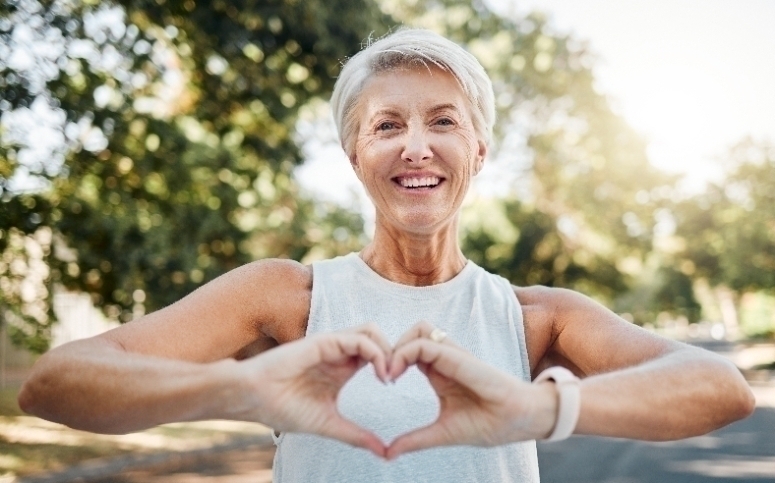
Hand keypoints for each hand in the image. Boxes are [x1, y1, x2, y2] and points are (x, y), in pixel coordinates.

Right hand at [236, 323, 391, 456]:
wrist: (253, 399)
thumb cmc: (283, 408)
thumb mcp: (329, 424)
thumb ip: (356, 435)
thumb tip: (383, 452)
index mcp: (342, 368)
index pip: (376, 355)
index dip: (392, 366)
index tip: (395, 389)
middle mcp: (339, 353)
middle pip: (378, 339)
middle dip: (395, 354)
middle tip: (396, 378)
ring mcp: (332, 345)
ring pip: (371, 332)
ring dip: (387, 350)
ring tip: (388, 376)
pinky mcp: (324, 342)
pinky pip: (359, 338)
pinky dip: (375, 352)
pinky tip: (379, 373)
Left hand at [386, 322, 557, 459]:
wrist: (520, 421)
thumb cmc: (489, 424)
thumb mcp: (442, 433)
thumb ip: (415, 440)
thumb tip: (387, 453)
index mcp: (439, 373)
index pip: (409, 352)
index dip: (391, 361)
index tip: (383, 382)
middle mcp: (444, 360)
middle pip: (411, 334)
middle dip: (390, 348)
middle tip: (382, 375)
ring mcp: (452, 355)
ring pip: (417, 329)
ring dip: (398, 345)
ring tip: (389, 373)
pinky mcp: (457, 356)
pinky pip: (425, 342)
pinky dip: (405, 352)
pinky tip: (396, 373)